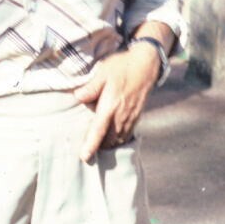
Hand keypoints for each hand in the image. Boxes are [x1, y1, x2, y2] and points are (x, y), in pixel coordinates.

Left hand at [73, 44, 160, 161]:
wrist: (146, 65)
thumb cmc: (122, 67)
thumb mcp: (103, 72)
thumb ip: (91, 87)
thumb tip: (78, 97)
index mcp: (111, 105)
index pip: (99, 130)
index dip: (91, 145)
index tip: (84, 157)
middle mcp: (122, 115)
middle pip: (108, 140)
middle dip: (99, 147)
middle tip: (87, 151)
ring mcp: (131, 117)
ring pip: (118, 140)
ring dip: (109, 144)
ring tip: (99, 146)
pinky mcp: (137, 117)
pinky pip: (127, 135)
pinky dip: (119, 140)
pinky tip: (112, 137)